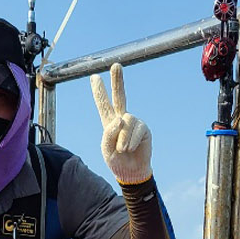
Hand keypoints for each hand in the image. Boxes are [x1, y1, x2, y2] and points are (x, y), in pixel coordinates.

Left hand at [90, 62, 152, 184]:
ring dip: (123, 137)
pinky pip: (137, 130)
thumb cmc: (117, 161)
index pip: (103, 104)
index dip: (99, 91)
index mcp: (109, 122)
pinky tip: (130, 148)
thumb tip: (120, 118)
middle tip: (116, 65)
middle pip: (120, 97)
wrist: (132, 173)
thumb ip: (108, 133)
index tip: (94, 77)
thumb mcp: (106, 149)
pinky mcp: (144, 130)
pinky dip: (131, 140)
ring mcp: (134, 123)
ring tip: (122, 149)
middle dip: (118, 82)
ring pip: (126, 121)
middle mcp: (122, 119)